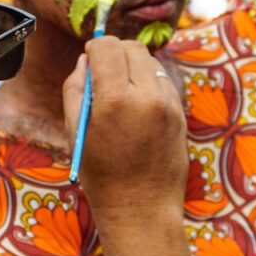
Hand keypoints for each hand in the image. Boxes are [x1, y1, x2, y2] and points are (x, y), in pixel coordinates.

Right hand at [63, 37, 187, 223]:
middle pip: (131, 47)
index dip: (94, 48)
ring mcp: (168, 104)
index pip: (107, 46)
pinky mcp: (180, 113)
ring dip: (133, 66)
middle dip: (114, 53)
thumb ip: (75, 88)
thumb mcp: (75, 131)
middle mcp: (146, 96)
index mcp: (115, 99)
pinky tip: (137, 107)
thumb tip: (85, 60)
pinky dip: (149, 83)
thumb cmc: (101, 174)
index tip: (89, 59)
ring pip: (150, 61)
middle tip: (103, 74)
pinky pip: (163, 81)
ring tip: (120, 93)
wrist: (141, 209)